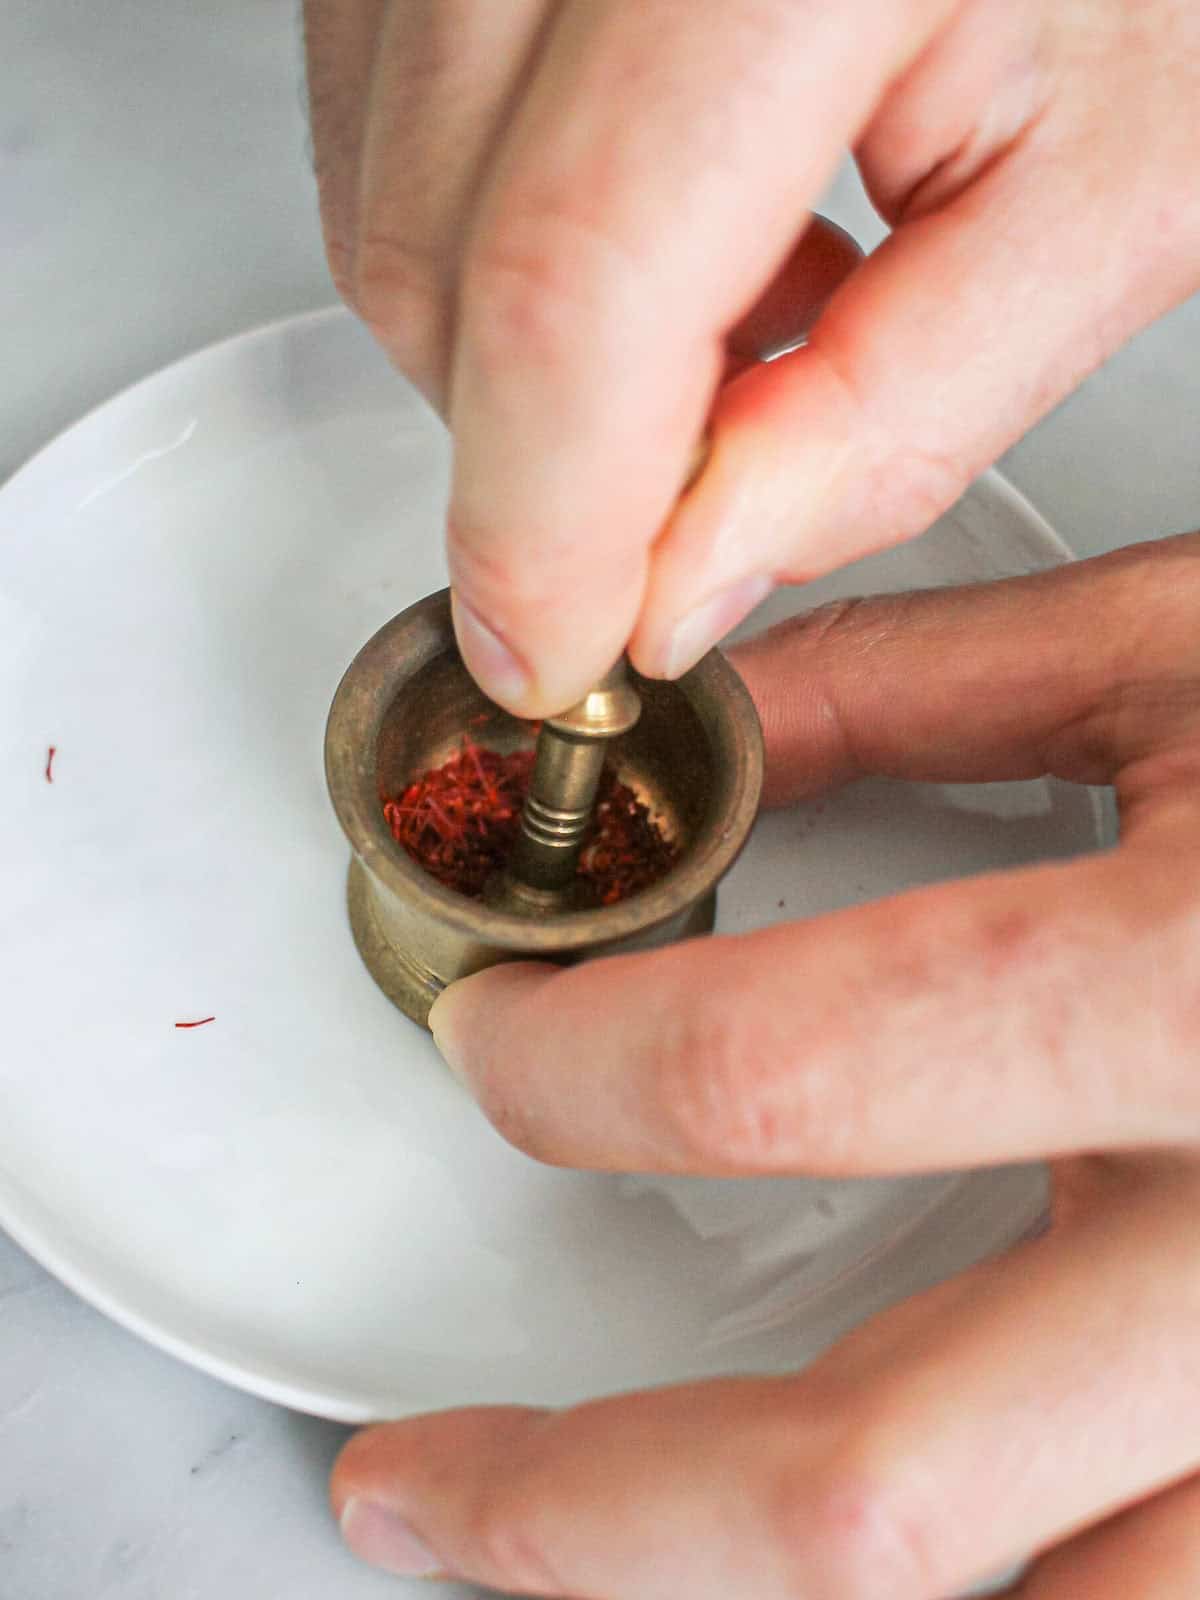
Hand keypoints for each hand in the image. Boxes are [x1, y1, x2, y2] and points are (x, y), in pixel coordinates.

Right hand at [304, 0, 1199, 716]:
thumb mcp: (1103, 200)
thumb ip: (897, 422)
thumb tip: (682, 581)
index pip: (570, 283)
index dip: (547, 528)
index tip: (565, 654)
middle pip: (435, 264)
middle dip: (541, 455)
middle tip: (711, 467)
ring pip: (383, 209)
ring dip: (523, 349)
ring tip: (730, 306)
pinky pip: (384, 129)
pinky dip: (492, 241)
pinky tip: (659, 223)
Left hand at [331, 534, 1199, 1596]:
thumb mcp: (1192, 652)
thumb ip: (920, 691)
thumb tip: (699, 727)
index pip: (789, 1076)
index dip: (573, 1068)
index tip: (495, 1045)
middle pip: (867, 1494)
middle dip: (577, 1509)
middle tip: (417, 1494)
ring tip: (574, 1573)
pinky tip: (856, 1593)